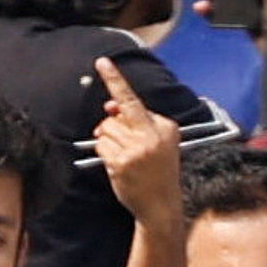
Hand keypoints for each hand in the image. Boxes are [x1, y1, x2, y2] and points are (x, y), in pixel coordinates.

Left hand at [89, 57, 185, 232]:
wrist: (161, 205)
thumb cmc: (158, 171)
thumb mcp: (159, 141)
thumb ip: (137, 120)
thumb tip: (110, 106)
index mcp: (165, 126)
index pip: (133, 99)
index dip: (115, 79)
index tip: (102, 62)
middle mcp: (152, 134)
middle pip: (115, 114)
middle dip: (111, 122)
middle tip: (117, 134)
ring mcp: (136, 149)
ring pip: (105, 130)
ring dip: (109, 141)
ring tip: (124, 156)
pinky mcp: (122, 163)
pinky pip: (102, 147)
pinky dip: (105, 153)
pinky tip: (120, 166)